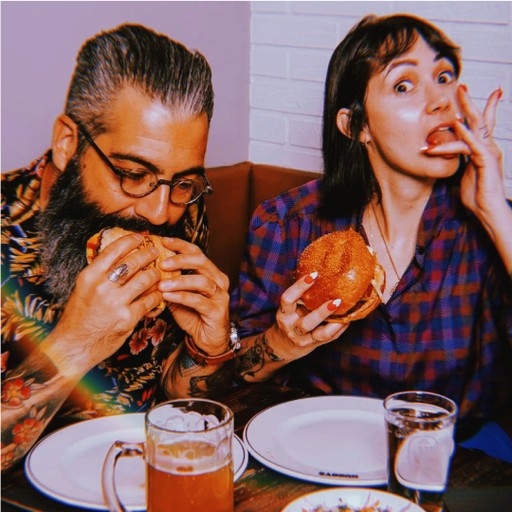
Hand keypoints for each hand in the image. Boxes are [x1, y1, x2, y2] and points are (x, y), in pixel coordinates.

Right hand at [43, 233, 163, 376]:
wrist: (73, 346)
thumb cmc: (78, 317)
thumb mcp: (82, 289)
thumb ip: (99, 274)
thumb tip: (119, 259)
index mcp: (89, 275)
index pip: (114, 250)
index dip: (130, 240)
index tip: (139, 237)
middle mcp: (102, 286)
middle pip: (133, 262)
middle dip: (148, 254)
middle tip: (155, 251)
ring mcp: (116, 302)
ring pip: (145, 279)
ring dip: (156, 273)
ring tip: (159, 271)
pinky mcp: (128, 318)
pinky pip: (150, 300)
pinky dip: (157, 294)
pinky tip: (159, 293)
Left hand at [158, 237, 229, 355]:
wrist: (207, 339)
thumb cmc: (192, 315)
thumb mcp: (177, 295)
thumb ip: (168, 281)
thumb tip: (146, 268)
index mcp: (210, 272)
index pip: (197, 252)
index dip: (180, 245)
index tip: (163, 241)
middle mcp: (218, 280)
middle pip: (202, 262)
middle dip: (181, 259)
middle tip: (162, 262)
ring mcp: (220, 296)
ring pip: (202, 281)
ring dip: (179, 280)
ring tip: (161, 283)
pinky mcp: (217, 311)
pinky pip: (199, 301)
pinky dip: (182, 297)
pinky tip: (167, 296)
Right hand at [273, 272, 347, 359]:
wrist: (283, 344)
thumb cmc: (290, 319)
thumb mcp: (290, 308)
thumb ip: (301, 298)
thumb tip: (322, 275)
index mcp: (284, 313)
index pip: (287, 299)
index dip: (299, 287)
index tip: (314, 275)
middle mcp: (291, 327)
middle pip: (307, 322)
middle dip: (322, 312)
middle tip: (336, 301)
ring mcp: (302, 338)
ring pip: (320, 334)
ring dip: (335, 323)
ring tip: (346, 313)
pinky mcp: (312, 345)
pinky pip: (329, 338)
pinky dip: (339, 328)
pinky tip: (347, 319)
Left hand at [423, 84, 505, 223]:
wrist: (487, 211)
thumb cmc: (476, 196)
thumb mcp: (462, 175)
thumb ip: (457, 163)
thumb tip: (447, 159)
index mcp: (483, 149)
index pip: (480, 125)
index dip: (476, 108)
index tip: (468, 93)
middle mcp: (488, 147)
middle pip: (480, 119)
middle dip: (470, 102)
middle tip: (460, 86)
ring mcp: (488, 153)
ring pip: (476, 128)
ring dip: (463, 114)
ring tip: (453, 101)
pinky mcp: (486, 162)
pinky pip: (474, 144)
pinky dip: (464, 134)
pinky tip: (456, 125)